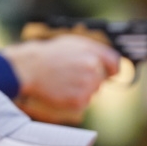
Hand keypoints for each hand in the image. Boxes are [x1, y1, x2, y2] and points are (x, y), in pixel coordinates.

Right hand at [2, 34, 120, 123]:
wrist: (30, 68)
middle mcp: (93, 68)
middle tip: (72, 74)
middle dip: (91, 79)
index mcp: (94, 53)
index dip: (112, 70)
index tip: (108, 73)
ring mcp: (87, 86)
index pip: (116, 64)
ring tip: (65, 80)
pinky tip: (63, 90)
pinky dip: (75, 99)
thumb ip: (96, 51)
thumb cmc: (50, 55)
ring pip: (93, 92)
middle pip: (102, 80)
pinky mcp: (79, 100)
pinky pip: (84, 102)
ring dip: (83, 89)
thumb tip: (113, 64)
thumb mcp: (74, 43)